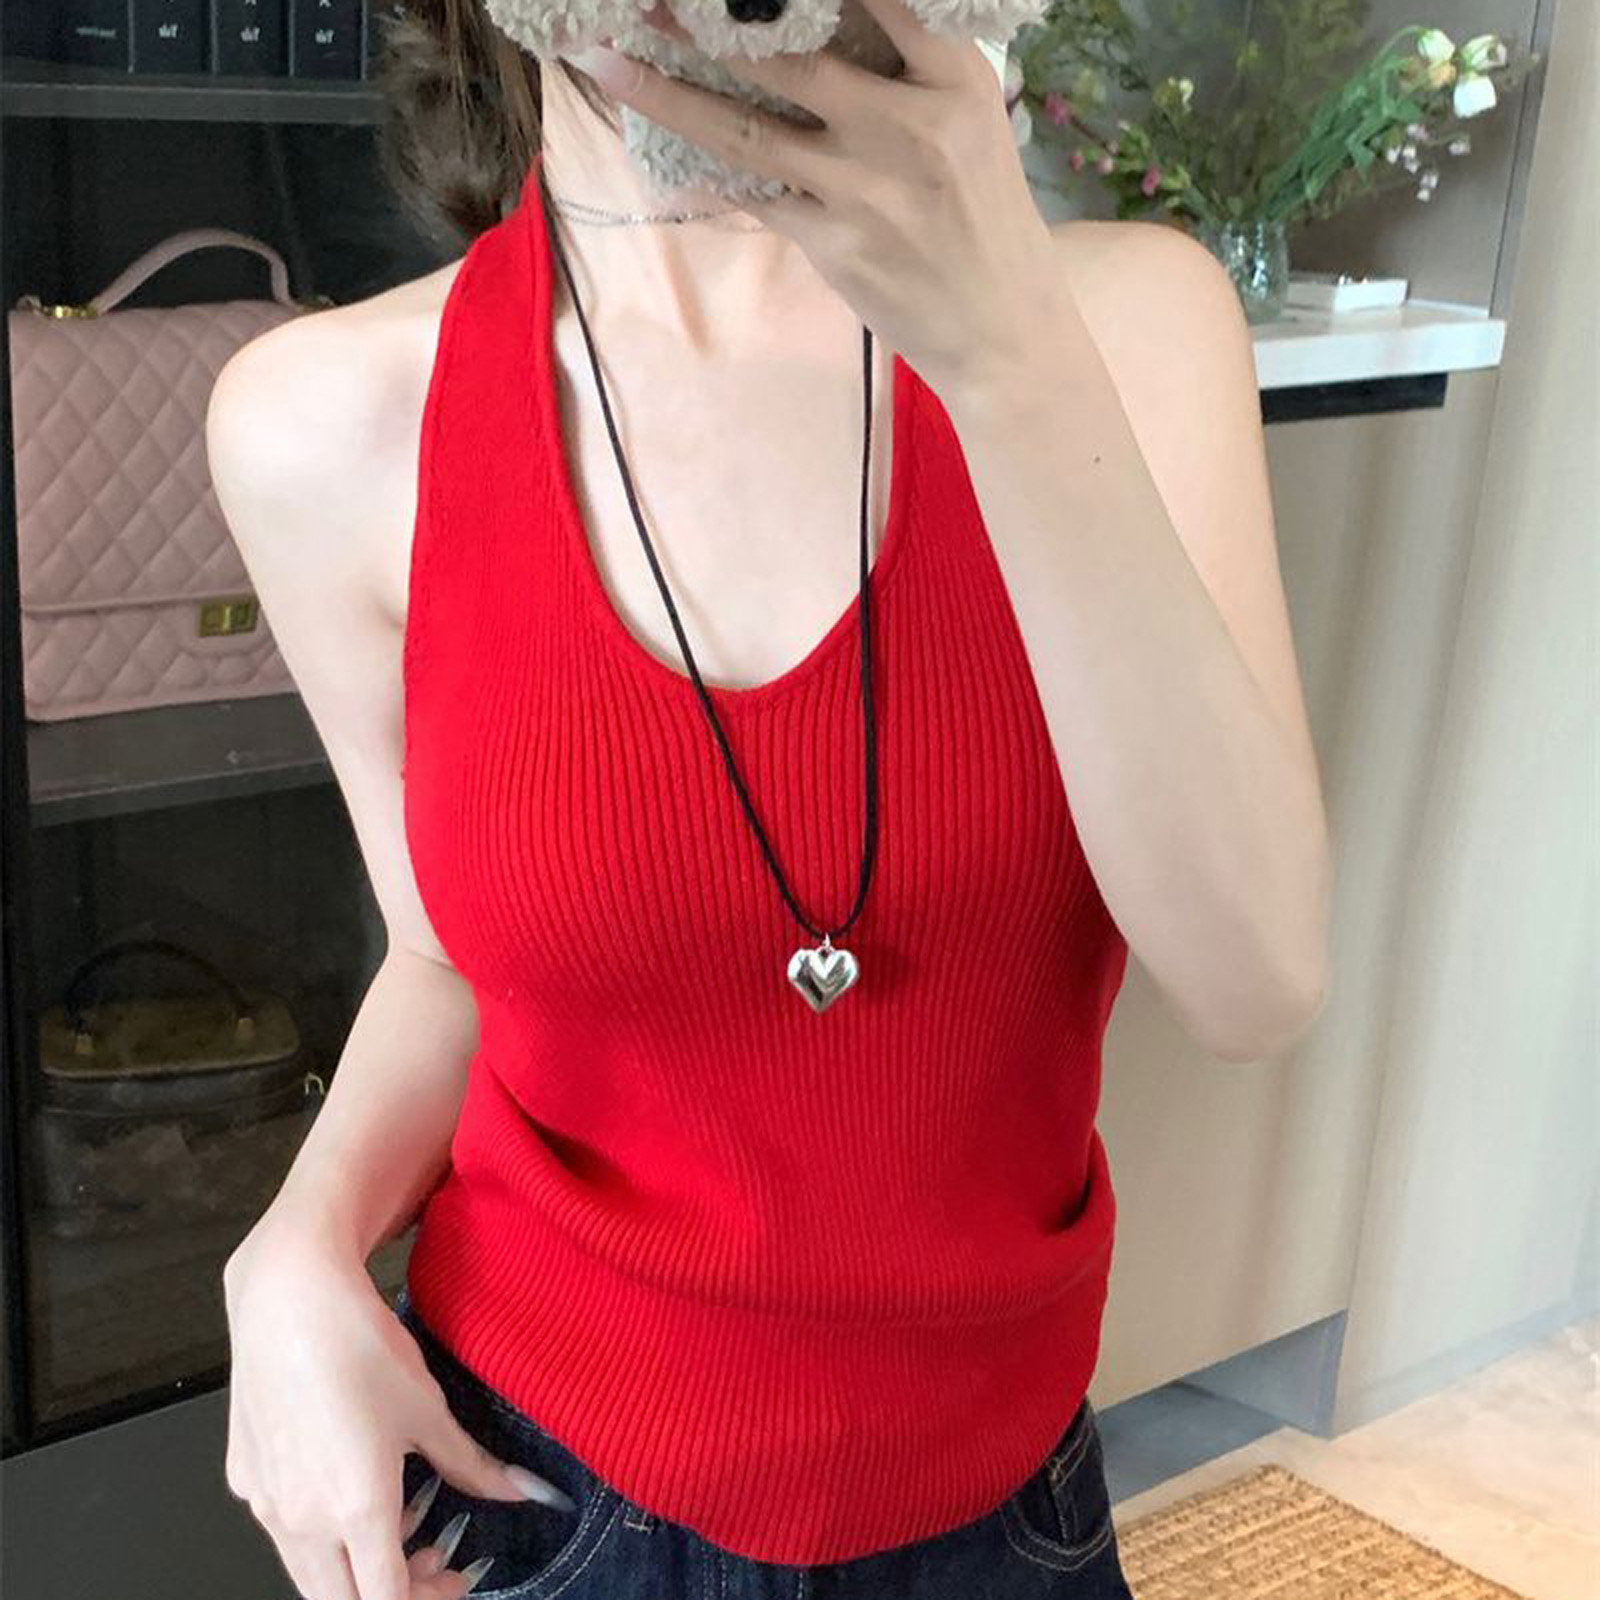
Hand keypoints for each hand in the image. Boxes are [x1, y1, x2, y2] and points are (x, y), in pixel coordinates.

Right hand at [222, 1220, 568, 1599]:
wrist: (289, 1299)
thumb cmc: (359, 1347)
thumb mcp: (429, 1409)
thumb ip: (472, 1465)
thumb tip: (521, 1490)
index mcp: (356, 1511)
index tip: (456, 1577)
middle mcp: (302, 1521)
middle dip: (395, 1592)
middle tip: (434, 1558)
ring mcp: (266, 1504)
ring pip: (309, 1572)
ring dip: (357, 1566)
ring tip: (401, 1518)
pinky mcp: (243, 1478)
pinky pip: (283, 1530)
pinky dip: (322, 1531)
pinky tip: (350, 1485)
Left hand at [569, 0, 1058, 401]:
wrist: (1002, 329)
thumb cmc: (984, 218)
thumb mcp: (971, 121)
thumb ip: (909, 67)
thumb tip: (810, 25)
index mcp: (954, 77)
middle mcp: (909, 124)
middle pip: (791, 50)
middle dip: (712, 19)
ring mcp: (866, 187)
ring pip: (747, 126)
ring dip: (668, 89)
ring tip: (608, 54)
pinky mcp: (835, 243)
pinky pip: (754, 191)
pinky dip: (705, 163)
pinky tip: (655, 132)